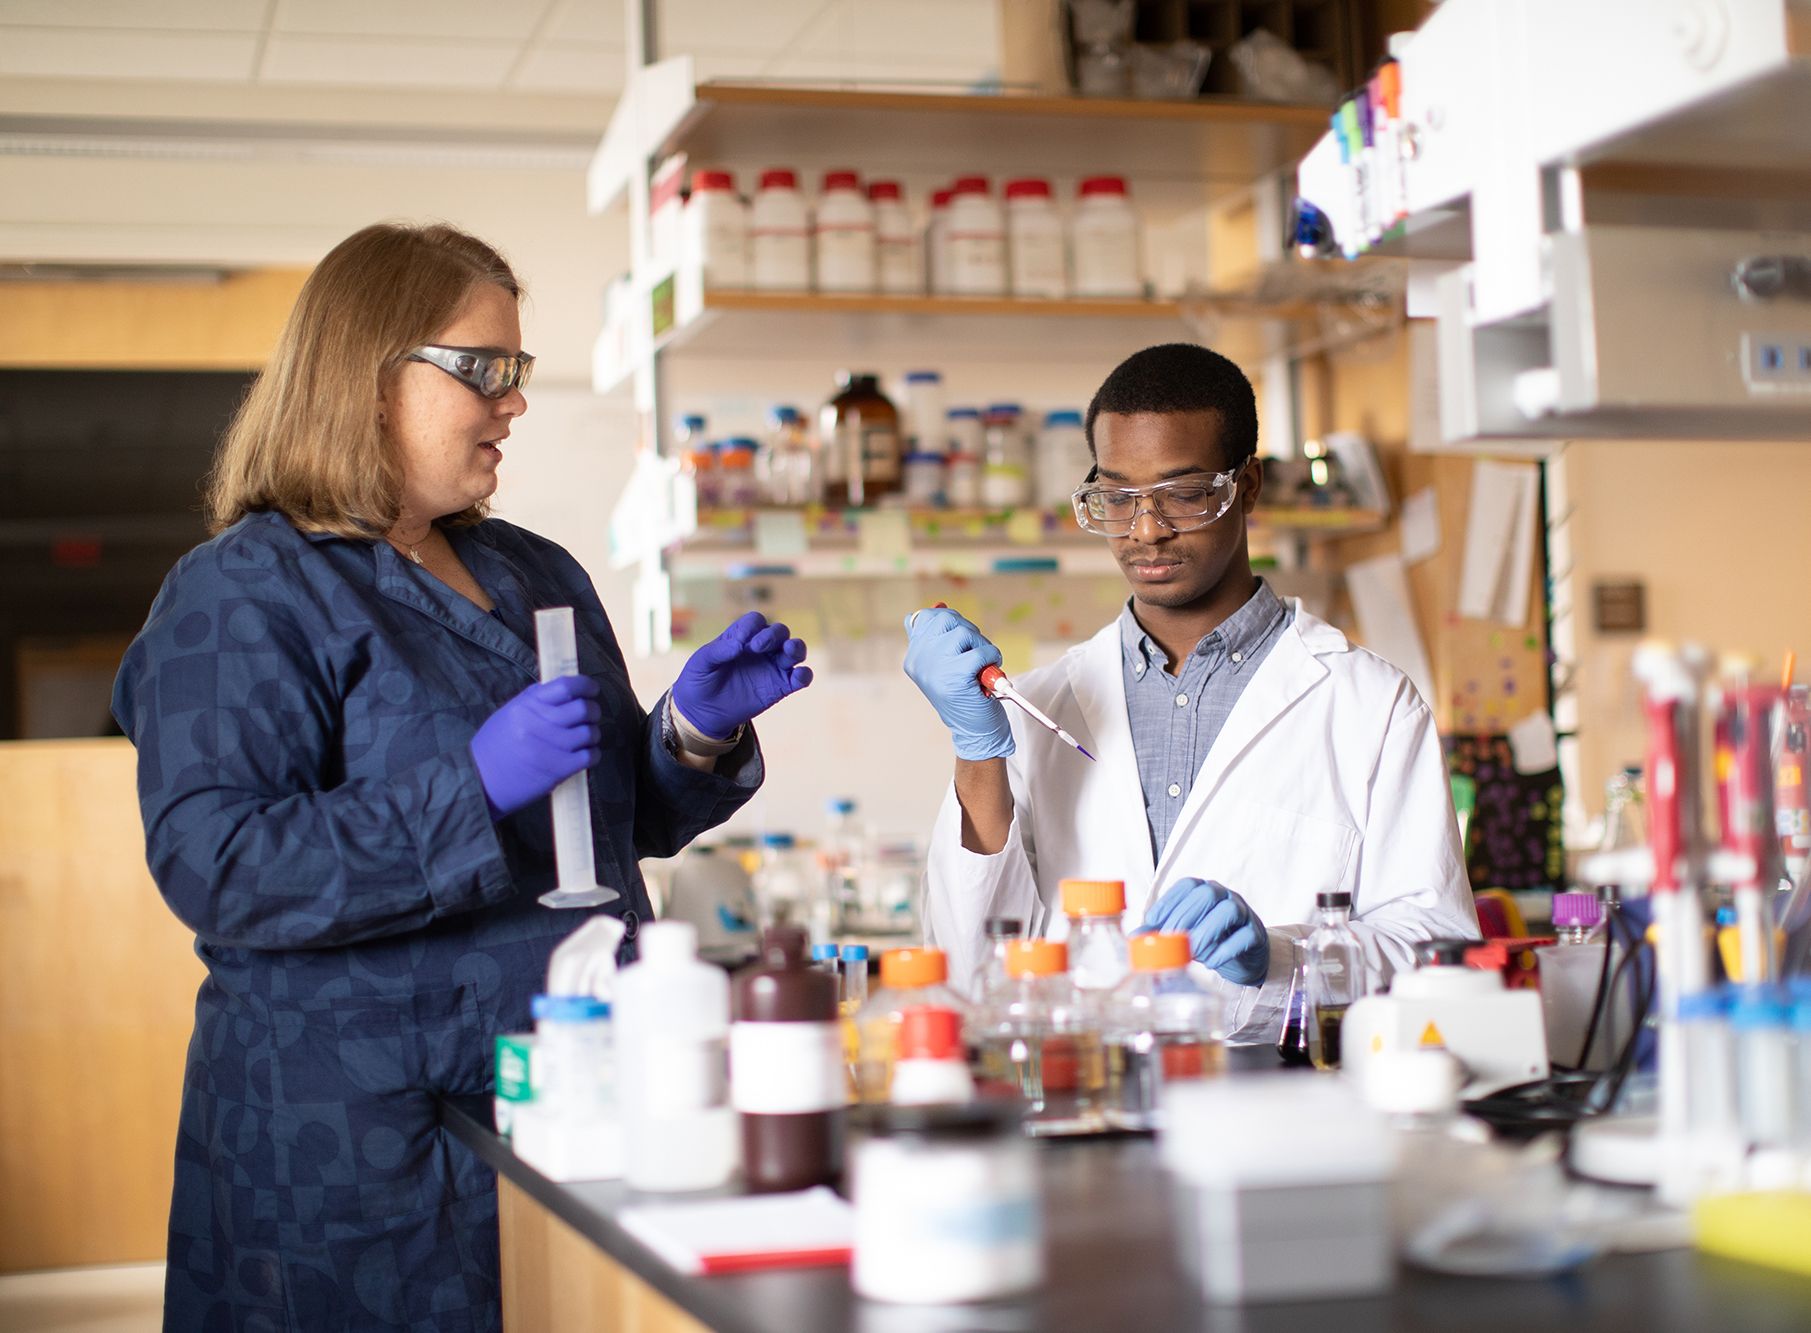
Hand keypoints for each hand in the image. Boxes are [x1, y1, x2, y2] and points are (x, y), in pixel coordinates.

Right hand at [470, 676, 601, 818]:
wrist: (481, 781)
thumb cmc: (495, 746)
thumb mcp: (510, 714)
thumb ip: (536, 700)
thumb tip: (566, 689)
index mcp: (527, 705)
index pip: (566, 686)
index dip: (586, 685)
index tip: (592, 689)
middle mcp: (539, 723)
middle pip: (583, 708)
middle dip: (593, 711)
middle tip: (590, 716)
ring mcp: (550, 747)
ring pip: (590, 733)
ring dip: (593, 734)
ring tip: (585, 738)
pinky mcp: (557, 769)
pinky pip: (589, 756)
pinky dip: (592, 754)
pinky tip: (585, 755)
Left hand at [671, 612, 811, 738]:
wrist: (703, 713)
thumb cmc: (700, 681)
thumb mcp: (701, 663)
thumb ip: (717, 651)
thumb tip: (739, 645)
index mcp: (742, 637)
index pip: (755, 622)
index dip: (752, 626)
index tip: (740, 640)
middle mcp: (761, 649)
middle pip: (779, 631)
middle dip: (773, 635)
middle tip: (757, 647)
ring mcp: (773, 667)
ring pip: (795, 650)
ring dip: (796, 648)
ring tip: (788, 651)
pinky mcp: (781, 687)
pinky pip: (801, 677)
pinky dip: (804, 675)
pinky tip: (797, 676)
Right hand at [901, 606, 1012, 760]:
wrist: (975, 732)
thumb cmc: (965, 695)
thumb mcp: (945, 665)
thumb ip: (938, 638)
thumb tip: (939, 606)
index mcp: (913, 657)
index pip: (926, 617)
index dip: (950, 623)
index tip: (960, 643)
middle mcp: (918, 661)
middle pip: (947, 620)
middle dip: (969, 633)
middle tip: (974, 656)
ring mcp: (934, 669)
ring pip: (964, 633)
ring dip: (982, 646)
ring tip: (981, 667)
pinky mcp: (955, 677)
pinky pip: (981, 651)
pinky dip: (992, 659)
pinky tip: (988, 675)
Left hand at [1140, 878, 1269, 985]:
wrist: (1244, 957)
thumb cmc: (1209, 940)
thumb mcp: (1184, 934)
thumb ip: (1163, 931)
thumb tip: (1136, 937)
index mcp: (1203, 889)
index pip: (1185, 887)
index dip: (1167, 904)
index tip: (1152, 926)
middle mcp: (1224, 895)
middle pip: (1206, 894)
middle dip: (1184, 918)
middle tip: (1171, 942)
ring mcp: (1244, 912)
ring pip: (1228, 911)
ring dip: (1205, 933)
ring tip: (1192, 954)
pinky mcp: (1256, 934)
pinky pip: (1244, 936)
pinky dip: (1225, 950)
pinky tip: (1210, 963)